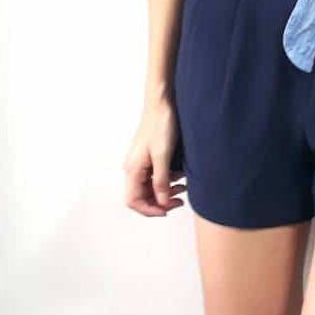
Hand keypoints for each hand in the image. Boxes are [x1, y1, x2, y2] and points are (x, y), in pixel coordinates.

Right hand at [123, 96, 185, 216]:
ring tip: (182, 188)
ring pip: (150, 187)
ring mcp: (141, 163)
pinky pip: (155, 176)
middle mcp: (133, 168)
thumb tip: (161, 201)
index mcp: (132, 169)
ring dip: (165, 191)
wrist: (162, 104)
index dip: (150, 209)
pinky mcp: (149, 157)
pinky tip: (179, 176)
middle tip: (179, 201)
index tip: (167, 210)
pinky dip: (167, 180)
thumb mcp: (162, 156)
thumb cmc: (160, 125)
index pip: (134, 201)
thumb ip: (161, 180)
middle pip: (142, 196)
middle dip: (160, 202)